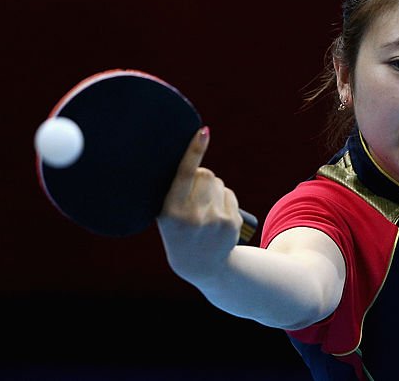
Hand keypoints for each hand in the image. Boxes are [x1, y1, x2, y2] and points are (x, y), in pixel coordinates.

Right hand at [157, 126, 241, 284]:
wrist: (201, 265)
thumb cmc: (178, 232)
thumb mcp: (166, 216)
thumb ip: (174, 191)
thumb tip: (191, 158)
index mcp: (171, 212)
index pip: (185, 175)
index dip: (194, 151)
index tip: (203, 131)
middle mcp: (194, 216)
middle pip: (205, 174)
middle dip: (201, 178)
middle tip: (193, 197)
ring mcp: (215, 220)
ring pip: (218, 182)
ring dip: (212, 189)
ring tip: (203, 210)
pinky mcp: (231, 222)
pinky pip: (229, 194)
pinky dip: (223, 199)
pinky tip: (215, 217)